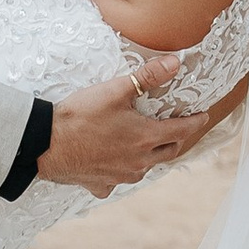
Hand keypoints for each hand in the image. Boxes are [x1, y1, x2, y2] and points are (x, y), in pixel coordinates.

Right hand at [38, 69, 220, 200]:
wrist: (46, 145)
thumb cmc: (80, 117)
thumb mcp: (116, 91)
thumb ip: (148, 77)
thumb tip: (175, 63)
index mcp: (146, 138)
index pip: (181, 130)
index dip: (195, 122)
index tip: (203, 117)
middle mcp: (138, 162)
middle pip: (167, 153)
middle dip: (176, 140)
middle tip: (177, 130)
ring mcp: (120, 176)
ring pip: (144, 168)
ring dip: (149, 157)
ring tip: (146, 146)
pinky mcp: (101, 185)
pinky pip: (116, 181)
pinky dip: (119, 172)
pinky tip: (112, 164)